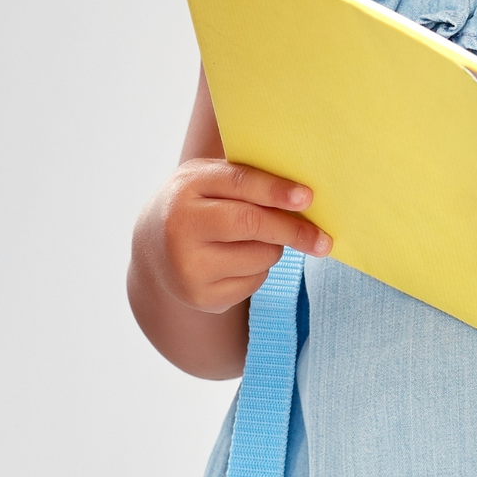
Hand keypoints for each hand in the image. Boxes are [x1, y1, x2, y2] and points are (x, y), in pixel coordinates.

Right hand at [134, 159, 330, 314]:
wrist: (153, 247)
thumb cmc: (195, 201)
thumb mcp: (208, 178)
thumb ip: (244, 178)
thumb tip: (302, 193)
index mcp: (187, 188)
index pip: (239, 184)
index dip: (276, 191)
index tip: (307, 197)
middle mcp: (181, 229)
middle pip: (252, 225)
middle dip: (293, 229)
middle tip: (323, 238)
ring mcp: (189, 268)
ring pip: (260, 256)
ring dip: (274, 246)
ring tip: (255, 237)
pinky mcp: (202, 298)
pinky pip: (255, 281)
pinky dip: (259, 268)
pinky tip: (237, 259)